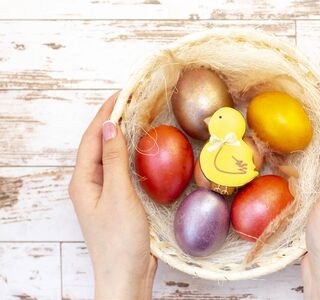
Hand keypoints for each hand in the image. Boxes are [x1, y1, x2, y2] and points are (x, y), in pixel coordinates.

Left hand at [69, 93, 156, 299]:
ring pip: (108, 156)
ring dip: (119, 135)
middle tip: (131, 100)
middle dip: (111, 120)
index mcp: (83, 180)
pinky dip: (127, 153)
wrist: (126, 274)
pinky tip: (138, 149)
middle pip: (97, 144)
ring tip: (135, 116)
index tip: (122, 93)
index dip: (105, 113)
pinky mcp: (114, 200)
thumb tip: (108, 126)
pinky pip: (118, 169)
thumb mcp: (118, 195)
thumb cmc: (120, 239)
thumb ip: (113, 160)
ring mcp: (101, 192)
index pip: (92, 138)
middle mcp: (88, 183)